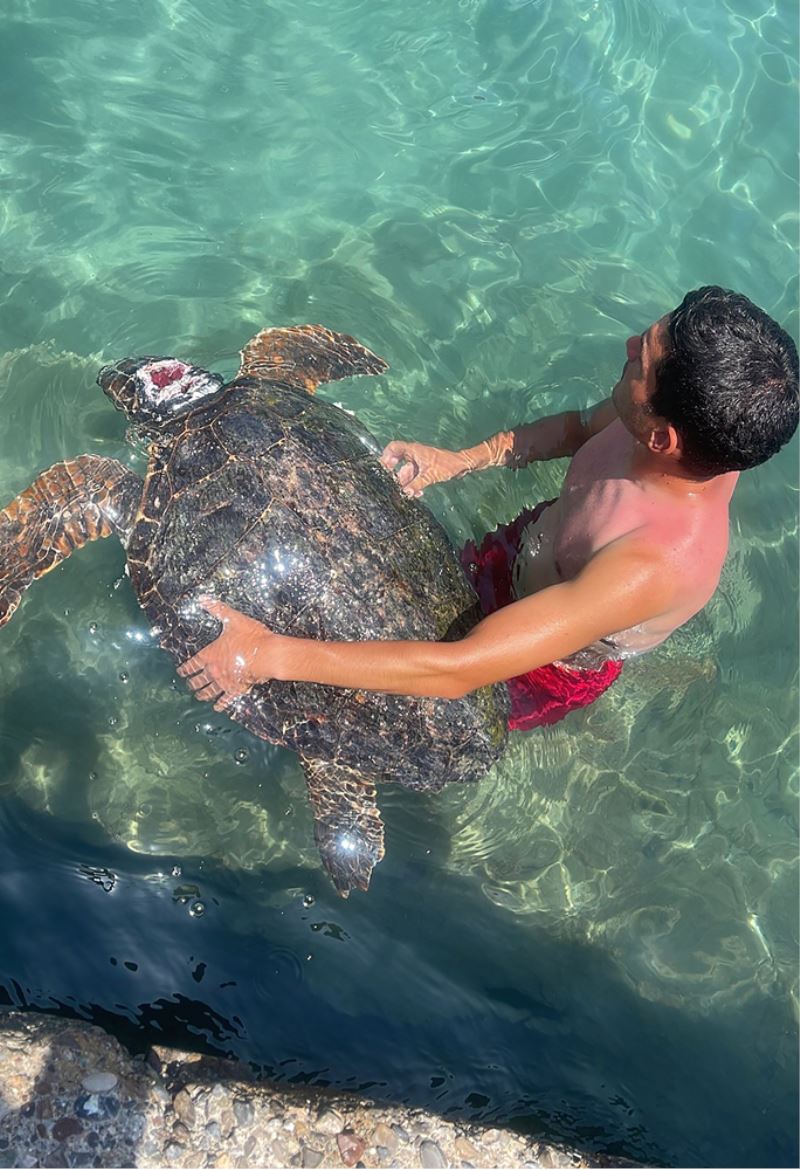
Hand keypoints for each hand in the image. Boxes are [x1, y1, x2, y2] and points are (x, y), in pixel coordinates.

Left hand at [177, 596, 281, 711]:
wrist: (268, 654)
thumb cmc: (251, 636)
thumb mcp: (233, 619)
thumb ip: (217, 609)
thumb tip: (202, 599)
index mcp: (212, 653)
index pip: (194, 662)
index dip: (187, 667)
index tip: (181, 671)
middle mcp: (216, 669)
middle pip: (200, 678)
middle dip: (193, 682)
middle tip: (188, 685)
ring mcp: (226, 680)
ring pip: (210, 690)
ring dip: (203, 694)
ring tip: (198, 697)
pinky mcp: (238, 688)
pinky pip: (227, 698)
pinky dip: (221, 703)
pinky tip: (217, 707)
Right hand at [380, 440, 474, 497]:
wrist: (461, 466)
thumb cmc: (447, 465)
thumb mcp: (430, 476)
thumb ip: (416, 485)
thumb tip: (404, 493)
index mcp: (413, 451)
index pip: (393, 447)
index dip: (385, 456)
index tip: (382, 468)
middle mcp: (414, 455)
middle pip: (397, 463)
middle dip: (394, 475)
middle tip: (391, 486)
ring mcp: (419, 463)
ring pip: (405, 473)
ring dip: (405, 483)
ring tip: (405, 493)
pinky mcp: (424, 470)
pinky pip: (413, 478)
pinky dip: (413, 485)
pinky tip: (416, 494)